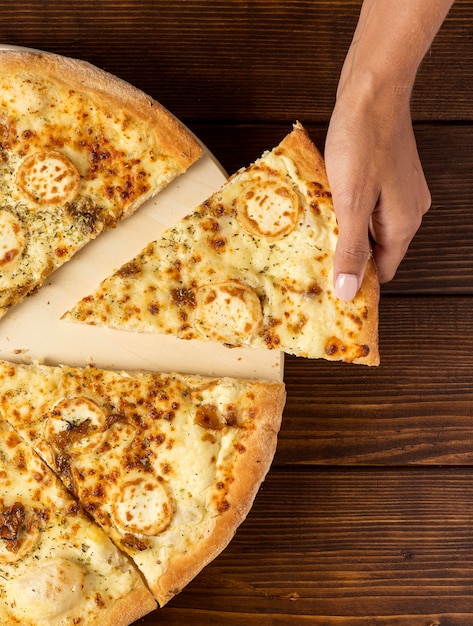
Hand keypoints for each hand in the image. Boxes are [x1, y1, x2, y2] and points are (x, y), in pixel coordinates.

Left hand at [325, 84, 430, 300]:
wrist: (373, 89)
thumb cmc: (362, 142)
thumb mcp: (352, 202)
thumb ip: (351, 248)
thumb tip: (349, 291)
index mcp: (404, 223)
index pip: (383, 270)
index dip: (358, 281)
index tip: (329, 288)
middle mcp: (408, 211)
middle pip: (377, 249)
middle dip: (348, 256)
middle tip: (313, 262)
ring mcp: (400, 191)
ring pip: (370, 226)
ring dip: (345, 231)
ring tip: (315, 236)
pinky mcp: (388, 175)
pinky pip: (368, 205)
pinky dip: (348, 210)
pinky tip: (326, 207)